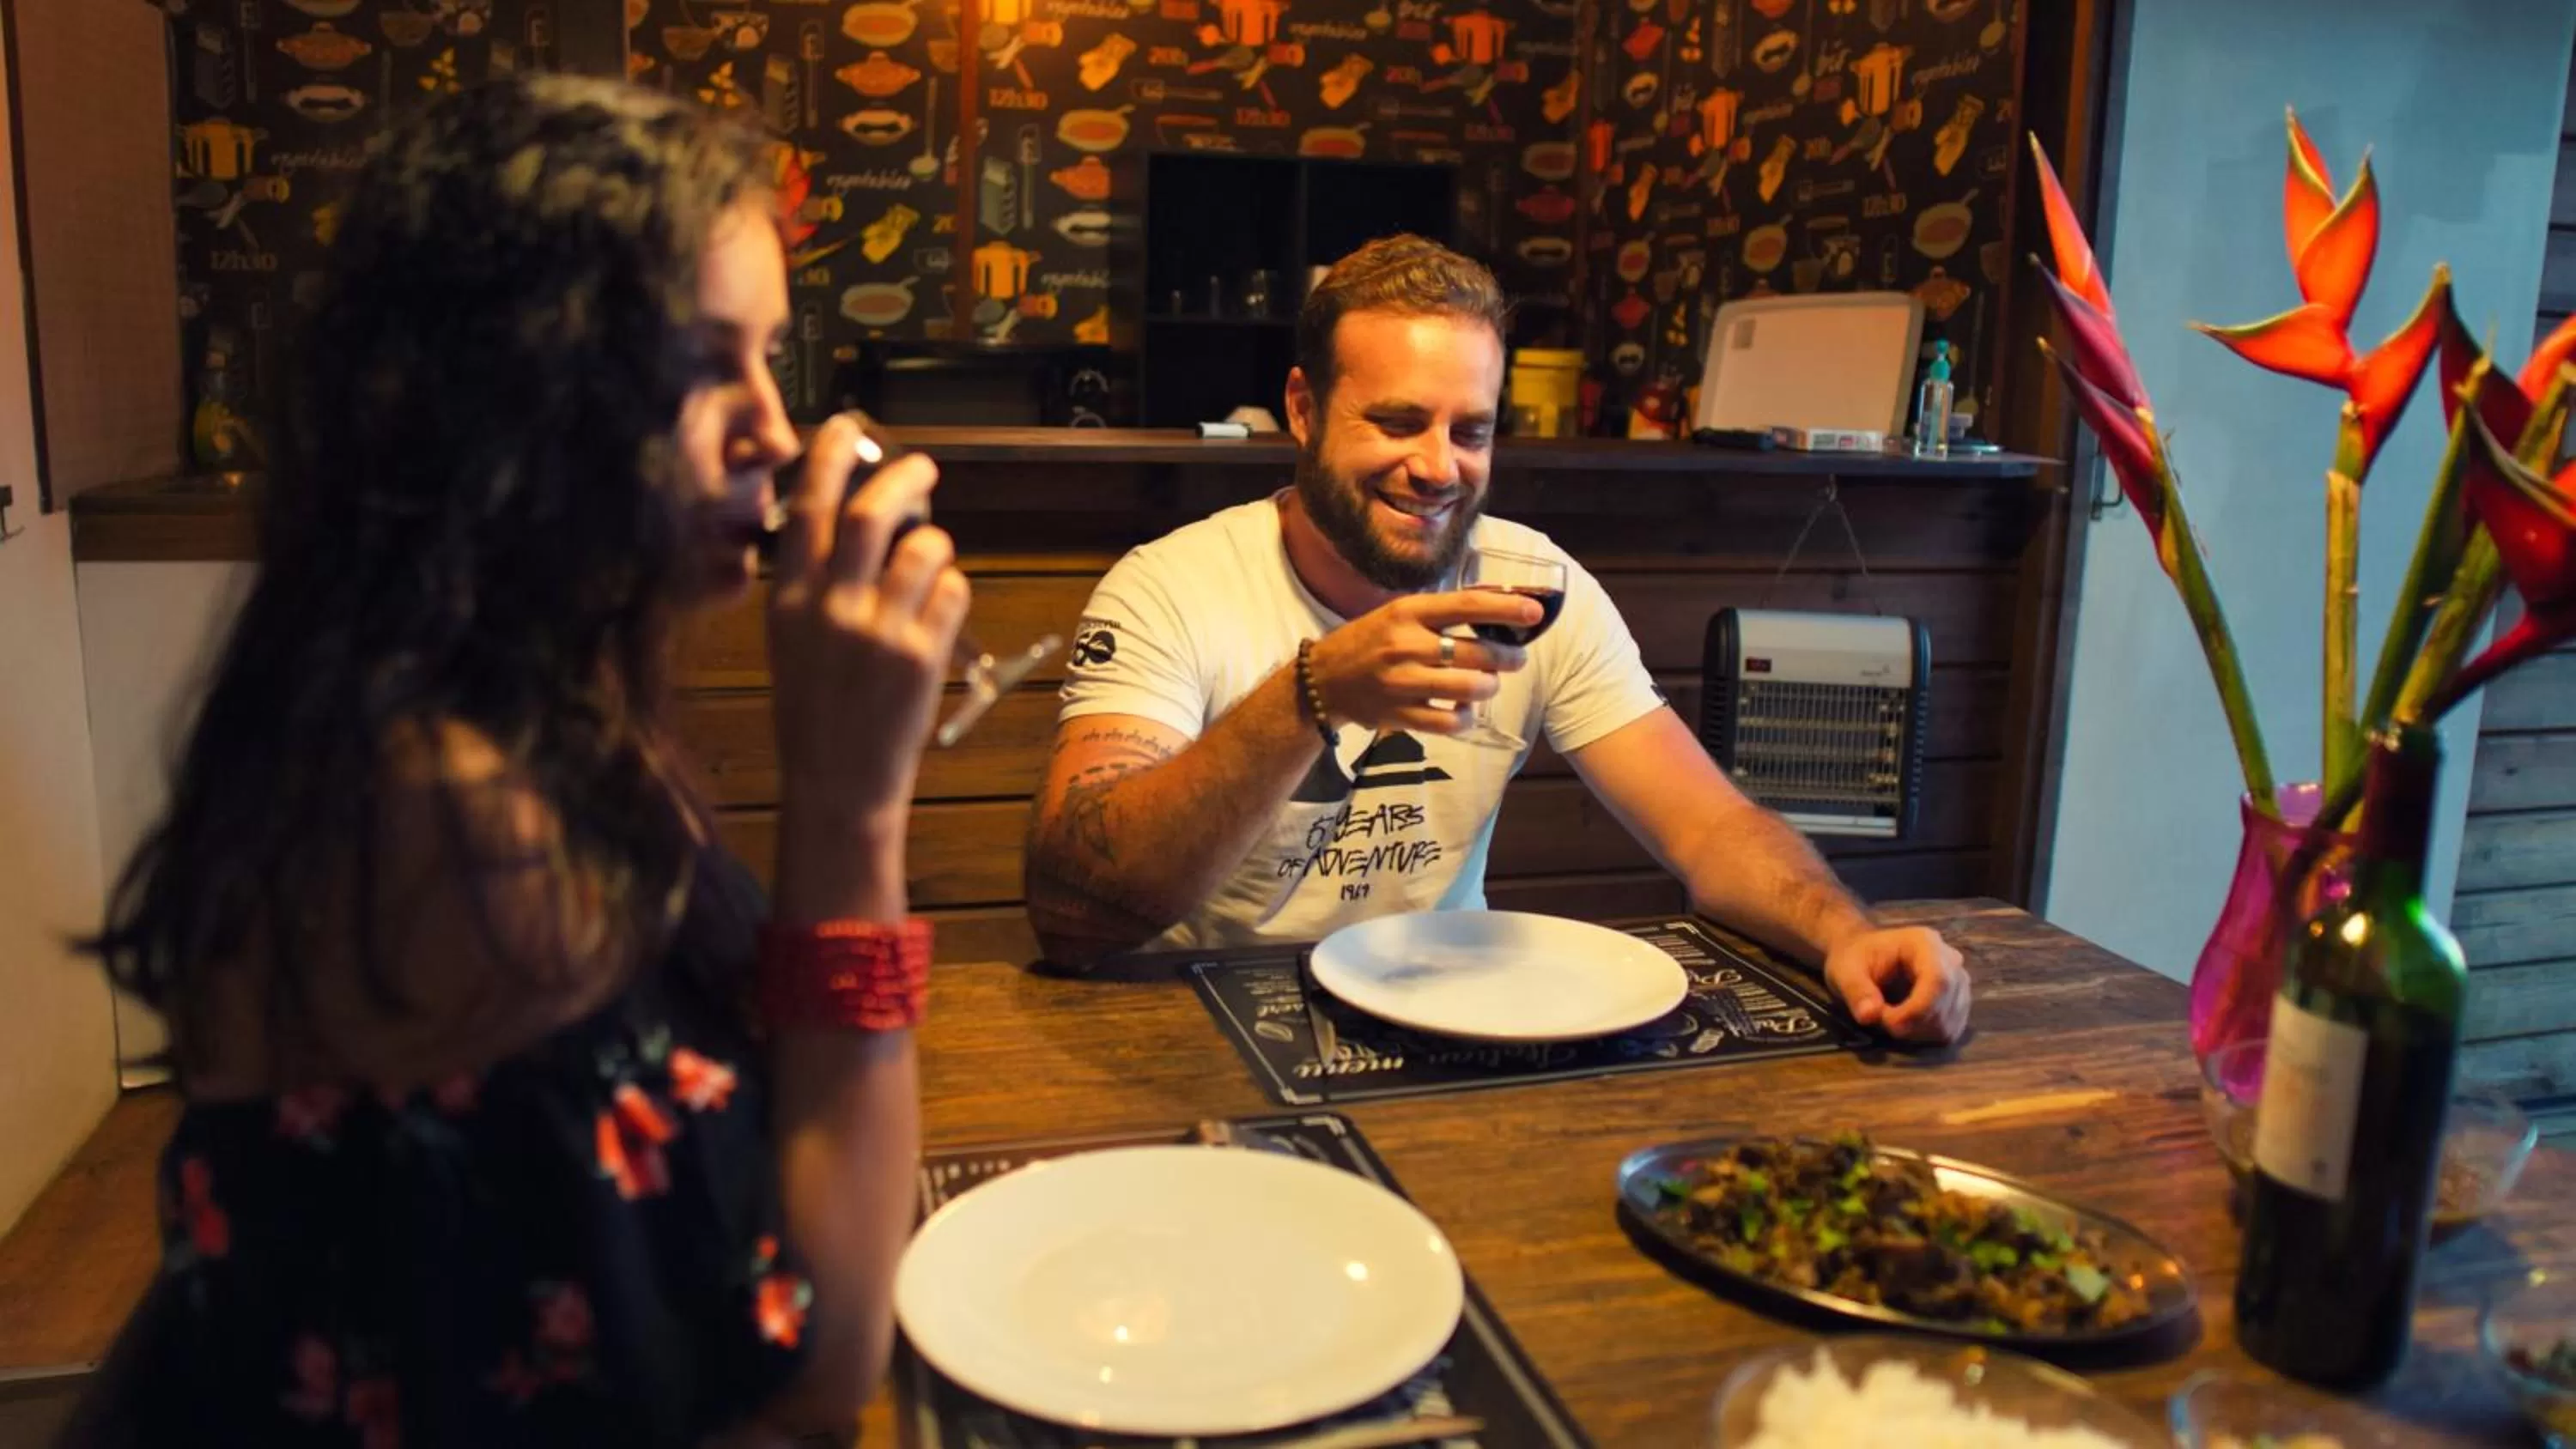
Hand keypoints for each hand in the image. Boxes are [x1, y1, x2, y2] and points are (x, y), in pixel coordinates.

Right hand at [767, 412, 971, 836]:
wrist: (837, 782)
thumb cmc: (815, 709)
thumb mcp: (790, 641)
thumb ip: (812, 583)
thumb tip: (853, 518)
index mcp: (789, 600)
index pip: (808, 508)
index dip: (829, 457)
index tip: (847, 428)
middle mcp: (831, 609)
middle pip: (871, 513)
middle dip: (904, 479)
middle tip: (924, 469)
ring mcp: (879, 632)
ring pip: (925, 550)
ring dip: (936, 544)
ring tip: (929, 564)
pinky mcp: (922, 656)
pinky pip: (953, 592)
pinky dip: (952, 589)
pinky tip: (938, 613)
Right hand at [1306, 590, 1539, 734]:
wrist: (1322, 680)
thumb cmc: (1369, 640)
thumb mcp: (1399, 612)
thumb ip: (1441, 611)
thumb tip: (1500, 606)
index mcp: (1408, 612)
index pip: (1467, 605)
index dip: (1506, 609)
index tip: (1534, 612)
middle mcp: (1407, 645)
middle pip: (1476, 652)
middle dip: (1508, 657)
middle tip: (1516, 658)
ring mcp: (1404, 683)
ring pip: (1470, 688)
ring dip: (1490, 686)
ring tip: (1489, 682)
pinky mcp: (1401, 716)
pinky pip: (1451, 723)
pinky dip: (1466, 718)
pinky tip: (1464, 709)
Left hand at [1822, 926, 1970, 1044]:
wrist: (1864, 957)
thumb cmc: (1856, 959)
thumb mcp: (1846, 971)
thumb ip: (1856, 991)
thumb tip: (1869, 1016)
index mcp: (1925, 943)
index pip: (1939, 980)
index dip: (1917, 1010)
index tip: (1889, 1024)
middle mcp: (1950, 961)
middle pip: (1946, 1005)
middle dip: (1912, 1023)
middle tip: (1881, 1018)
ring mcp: (1958, 983)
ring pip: (1948, 1023)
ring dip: (1916, 1032)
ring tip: (1889, 1017)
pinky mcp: (1957, 1004)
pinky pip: (1948, 1031)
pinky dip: (1923, 1037)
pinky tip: (1903, 1023)